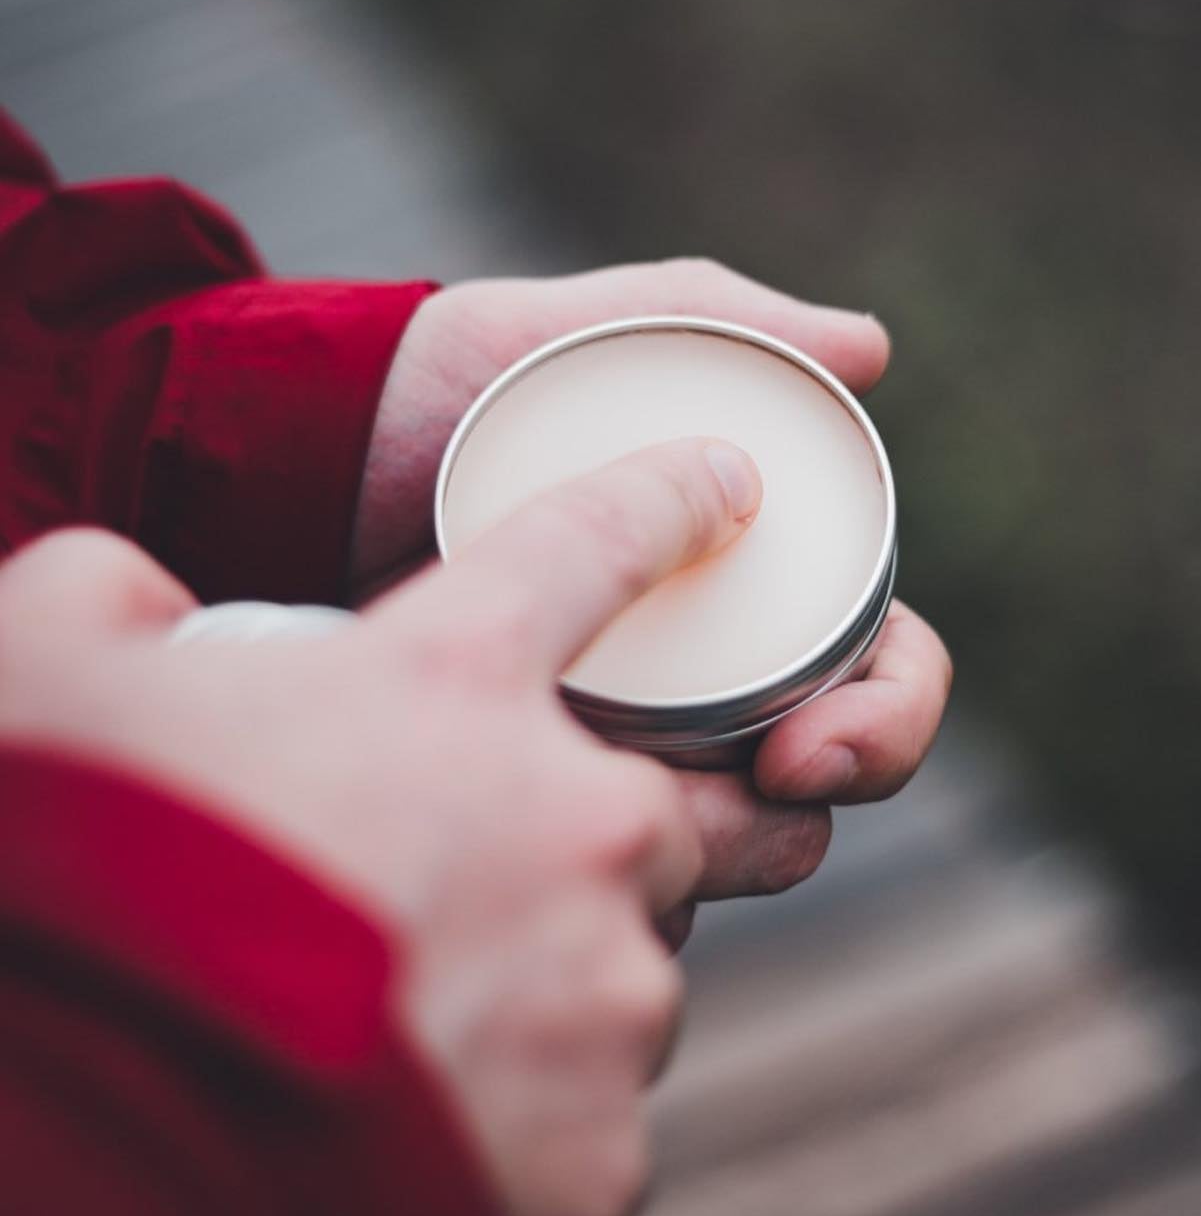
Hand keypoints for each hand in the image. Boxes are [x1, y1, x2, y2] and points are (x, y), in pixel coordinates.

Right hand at [0, 435, 761, 1215]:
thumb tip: (138, 608)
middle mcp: (574, 819)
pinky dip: (521, 1125)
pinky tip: (412, 1137)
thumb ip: (112, 601)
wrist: (89, 1157)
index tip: (725, 486)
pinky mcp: (602, 1149)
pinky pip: (591, 1120)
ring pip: (622, 970)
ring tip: (407, 1028)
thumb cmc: (77, 883)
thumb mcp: (45, 677)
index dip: (667, 501)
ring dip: (546, 987)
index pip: (600, 541)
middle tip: (455, 888)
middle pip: (647, 805)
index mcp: (456, 680)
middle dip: (580, 839)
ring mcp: (603, 989)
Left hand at [357, 258, 950, 920]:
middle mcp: (708, 671)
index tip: (816, 744)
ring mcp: (622, 742)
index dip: (889, 718)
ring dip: (724, 863)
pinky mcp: (532, 789)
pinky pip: (607, 880)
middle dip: (824, 802)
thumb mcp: (579, 331)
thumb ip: (721, 318)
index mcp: (748, 582)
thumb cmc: (445, 385)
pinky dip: (617, 897)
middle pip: (829, 776)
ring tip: (649, 855)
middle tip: (768, 786)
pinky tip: (564, 887)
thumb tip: (873, 349)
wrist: (295, 459)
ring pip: (730, 846)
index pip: (882, 669)